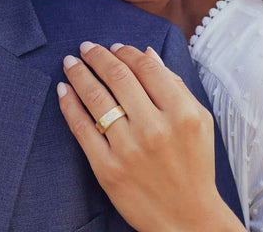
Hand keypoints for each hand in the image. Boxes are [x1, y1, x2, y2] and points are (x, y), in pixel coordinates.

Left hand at [57, 42, 244, 231]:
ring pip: (96, 98)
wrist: (186, 217)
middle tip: (87, 46)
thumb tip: (147, 53)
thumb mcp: (199, 120)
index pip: (147, 68)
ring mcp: (128, 149)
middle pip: (118, 77)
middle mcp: (155, 128)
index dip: (126, 52)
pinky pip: (82, 128)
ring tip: (70, 61)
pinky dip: (69, 105)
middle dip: (98, 56)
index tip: (114, 46)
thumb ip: (174, 84)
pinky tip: (63, 89)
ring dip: (79, 74)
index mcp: (181, 113)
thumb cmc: (194, 164)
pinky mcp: (107, 169)